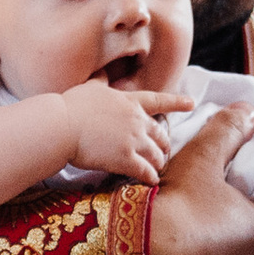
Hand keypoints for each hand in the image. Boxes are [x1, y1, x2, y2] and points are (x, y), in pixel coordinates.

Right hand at [58, 82, 193, 183]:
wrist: (62, 125)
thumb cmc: (71, 106)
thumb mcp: (90, 87)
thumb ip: (101, 81)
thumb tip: (103, 73)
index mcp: (129, 101)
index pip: (158, 100)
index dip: (176, 102)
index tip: (191, 103)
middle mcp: (136, 120)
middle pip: (160, 134)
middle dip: (164, 144)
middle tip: (164, 152)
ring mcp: (133, 140)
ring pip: (156, 154)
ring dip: (158, 162)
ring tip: (157, 169)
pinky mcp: (125, 159)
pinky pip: (145, 170)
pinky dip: (150, 177)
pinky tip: (152, 182)